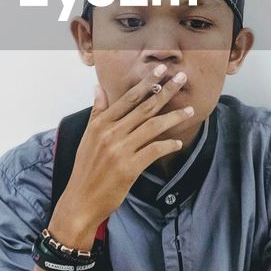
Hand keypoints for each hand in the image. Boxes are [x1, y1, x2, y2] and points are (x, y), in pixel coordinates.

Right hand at [56, 69, 193, 232]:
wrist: (81, 200)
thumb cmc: (86, 169)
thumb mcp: (87, 137)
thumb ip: (97, 111)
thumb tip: (98, 87)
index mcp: (100, 124)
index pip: (128, 98)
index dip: (147, 82)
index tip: (162, 70)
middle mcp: (110, 133)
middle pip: (144, 107)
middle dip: (165, 91)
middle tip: (181, 79)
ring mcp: (120, 150)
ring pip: (152, 126)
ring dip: (173, 117)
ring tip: (190, 110)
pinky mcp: (129, 168)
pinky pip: (154, 151)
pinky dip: (167, 145)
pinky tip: (178, 142)